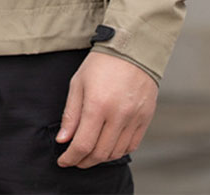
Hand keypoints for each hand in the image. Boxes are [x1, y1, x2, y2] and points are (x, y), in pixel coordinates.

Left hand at [55, 52, 157, 167]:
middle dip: (84, 161)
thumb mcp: (78, 83)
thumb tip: (63, 140)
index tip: (63, 161)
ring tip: (90, 153)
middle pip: (99, 153)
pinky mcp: (146, 118)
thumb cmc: (101, 64)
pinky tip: (108, 145)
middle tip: (75, 160)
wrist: (132, 49)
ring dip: (100, 158)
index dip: (71, 157)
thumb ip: (70, 114)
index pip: (83, 144)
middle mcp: (117, 115)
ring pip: (116, 153)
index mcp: (97, 105)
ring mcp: (134, 118)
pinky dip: (118, 151)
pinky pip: (132, 145)